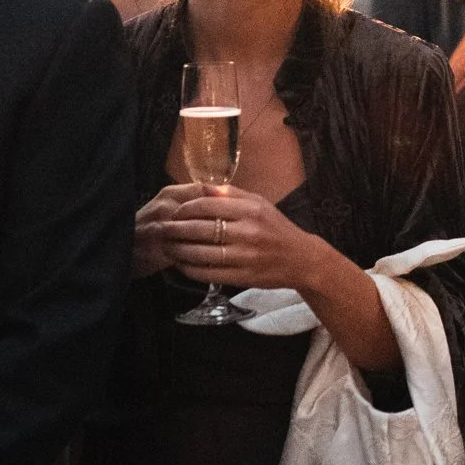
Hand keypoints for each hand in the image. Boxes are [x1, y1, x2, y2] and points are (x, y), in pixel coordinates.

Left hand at [144, 186, 324, 293]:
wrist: (301, 259)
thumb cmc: (277, 228)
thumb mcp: (259, 203)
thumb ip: (232, 195)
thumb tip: (202, 188)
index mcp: (251, 209)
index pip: (208, 205)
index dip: (185, 208)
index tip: (175, 212)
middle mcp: (248, 231)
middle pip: (201, 229)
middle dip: (176, 229)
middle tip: (162, 229)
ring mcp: (245, 256)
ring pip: (202, 253)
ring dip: (179, 250)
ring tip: (167, 247)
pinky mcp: (243, 277)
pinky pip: (209, 273)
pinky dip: (190, 269)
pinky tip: (181, 264)